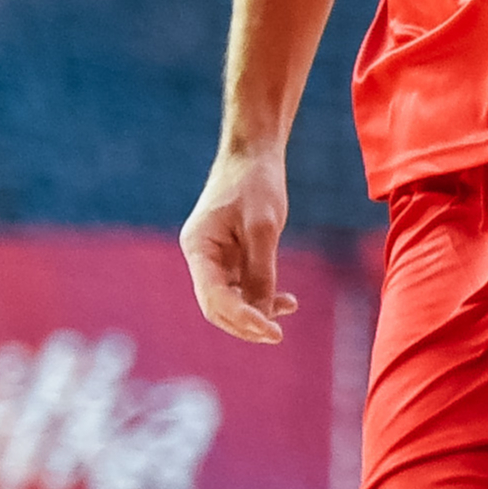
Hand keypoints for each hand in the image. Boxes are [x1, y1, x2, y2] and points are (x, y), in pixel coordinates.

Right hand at [179, 146, 298, 343]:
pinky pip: (244, 287)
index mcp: (198, 247)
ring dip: (258, 311)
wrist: (255, 154)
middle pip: (218, 306)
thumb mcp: (264, 227)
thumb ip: (261, 271)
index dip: (243, 319)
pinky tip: (288, 301)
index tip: (273, 332)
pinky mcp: (232, 257)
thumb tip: (262, 313)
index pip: (214, 297)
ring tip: (289, 307)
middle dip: (247, 323)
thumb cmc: (255, 183)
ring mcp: (215, 258)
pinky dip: (264, 296)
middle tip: (277, 335)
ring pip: (232, 301)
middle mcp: (201, 256)